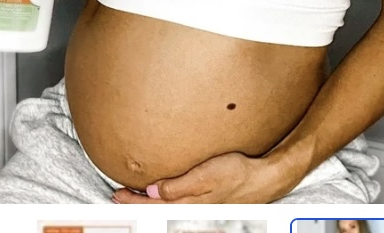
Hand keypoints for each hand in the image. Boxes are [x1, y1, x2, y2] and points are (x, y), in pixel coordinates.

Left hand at [112, 151, 295, 203]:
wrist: (265, 177)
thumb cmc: (238, 173)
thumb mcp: (207, 175)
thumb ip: (179, 186)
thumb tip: (154, 191)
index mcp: (190, 206)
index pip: (155, 206)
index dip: (134, 201)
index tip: (118, 195)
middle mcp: (193, 210)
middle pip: (159, 210)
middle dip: (139, 204)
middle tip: (120, 196)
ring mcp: (201, 207)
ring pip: (168, 208)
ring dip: (151, 203)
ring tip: (136, 195)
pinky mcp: (208, 202)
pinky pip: (179, 204)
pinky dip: (166, 201)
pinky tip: (163, 194)